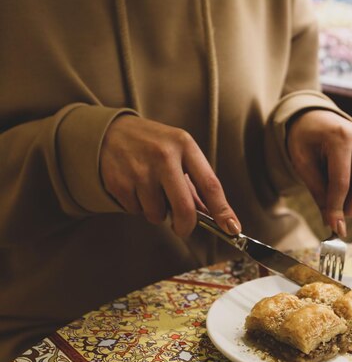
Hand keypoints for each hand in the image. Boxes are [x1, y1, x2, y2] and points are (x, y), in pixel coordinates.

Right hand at [100, 115, 240, 236]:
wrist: (109, 132)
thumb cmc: (152, 144)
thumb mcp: (178, 152)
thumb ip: (195, 183)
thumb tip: (213, 216)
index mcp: (185, 145)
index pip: (210, 184)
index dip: (223, 210)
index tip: (232, 228)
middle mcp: (164, 156)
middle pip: (184, 208)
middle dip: (186, 226)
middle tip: (183, 229)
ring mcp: (140, 170)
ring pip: (158, 214)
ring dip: (157, 213)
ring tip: (151, 191)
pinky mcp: (119, 182)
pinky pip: (137, 211)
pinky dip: (138, 207)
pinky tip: (135, 188)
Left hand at [287, 110, 351, 237]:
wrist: (311, 116)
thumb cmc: (303, 137)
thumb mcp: (302, 163)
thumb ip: (318, 192)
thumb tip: (331, 222)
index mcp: (339, 136)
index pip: (341, 181)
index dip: (337, 207)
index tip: (333, 226)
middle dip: (350, 207)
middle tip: (336, 220)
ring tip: (333, 200)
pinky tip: (337, 184)